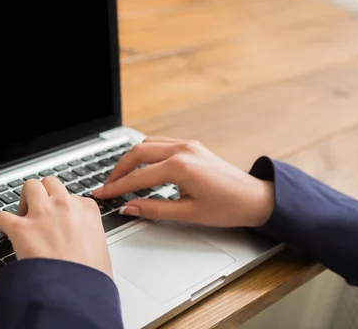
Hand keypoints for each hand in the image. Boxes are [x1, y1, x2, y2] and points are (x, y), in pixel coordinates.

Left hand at [0, 177, 112, 277]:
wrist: (75, 293)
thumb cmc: (91, 279)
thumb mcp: (101, 251)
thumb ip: (90, 237)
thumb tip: (83, 245)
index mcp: (87, 210)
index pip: (73, 196)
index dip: (63, 208)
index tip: (60, 219)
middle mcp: (64, 205)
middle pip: (49, 183)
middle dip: (43, 193)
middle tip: (40, 211)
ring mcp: (42, 214)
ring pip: (30, 186)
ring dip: (25, 199)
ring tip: (24, 216)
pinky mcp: (21, 228)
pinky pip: (3, 215)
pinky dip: (2, 223)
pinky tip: (6, 232)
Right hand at [92, 137, 274, 226]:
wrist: (255, 198)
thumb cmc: (228, 208)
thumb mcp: (188, 214)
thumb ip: (154, 209)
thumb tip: (129, 208)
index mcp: (181, 167)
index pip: (138, 176)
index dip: (117, 187)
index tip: (102, 194)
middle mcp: (182, 150)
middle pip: (137, 152)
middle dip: (118, 169)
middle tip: (107, 185)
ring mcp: (187, 145)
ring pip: (147, 144)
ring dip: (131, 159)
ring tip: (120, 177)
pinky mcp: (192, 146)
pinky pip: (160, 144)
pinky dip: (145, 154)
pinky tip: (141, 167)